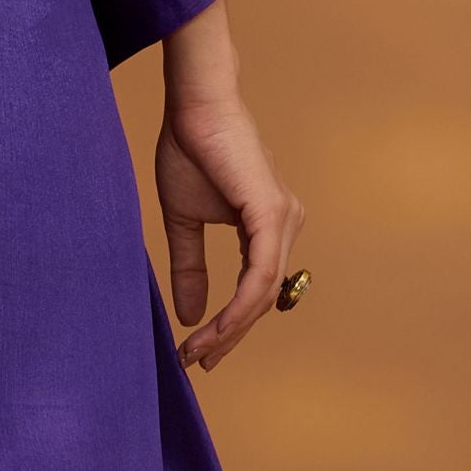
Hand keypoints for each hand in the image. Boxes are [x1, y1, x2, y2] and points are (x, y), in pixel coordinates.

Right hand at [157, 87, 304, 373]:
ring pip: (263, 294)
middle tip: (199, 362)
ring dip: (231, 329)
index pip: (255, 290)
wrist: (194, 108)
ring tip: (199, 351)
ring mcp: (284, 220)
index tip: (198, 350)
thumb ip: (190, 268)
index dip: (229, 325)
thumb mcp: (185, 221)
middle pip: (263, 299)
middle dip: (230, 336)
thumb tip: (190, 315)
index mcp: (268, 225)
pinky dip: (238, 306)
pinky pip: (260, 275)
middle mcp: (285, 224)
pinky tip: (216, 328)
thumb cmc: (191, 151)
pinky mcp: (273, 214)